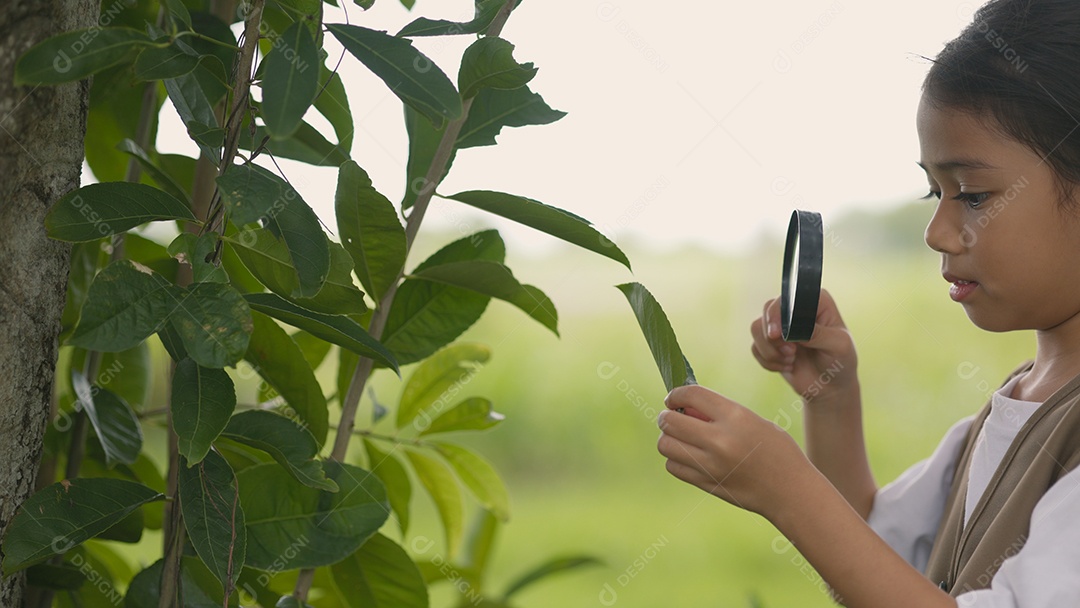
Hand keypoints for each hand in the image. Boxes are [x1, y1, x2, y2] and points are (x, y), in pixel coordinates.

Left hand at [657, 384, 811, 516]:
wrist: (791, 491)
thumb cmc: (776, 450)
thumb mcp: (753, 420)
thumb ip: (719, 412)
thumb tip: (682, 406)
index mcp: (736, 416)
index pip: (691, 394)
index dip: (676, 393)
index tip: (673, 398)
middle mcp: (720, 440)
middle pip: (669, 421)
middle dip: (666, 416)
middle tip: (672, 417)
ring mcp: (712, 465)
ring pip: (666, 445)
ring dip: (668, 438)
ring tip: (681, 438)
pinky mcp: (707, 483)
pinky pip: (673, 466)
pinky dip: (675, 459)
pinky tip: (689, 456)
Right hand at [749, 289, 857, 402]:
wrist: (830, 388)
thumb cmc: (841, 362)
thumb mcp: (839, 346)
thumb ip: (818, 334)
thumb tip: (794, 331)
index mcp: (816, 302)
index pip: (790, 297)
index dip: (779, 313)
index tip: (777, 334)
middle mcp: (796, 309)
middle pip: (768, 309)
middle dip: (773, 335)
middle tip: (791, 352)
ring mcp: (781, 326)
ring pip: (757, 328)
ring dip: (771, 350)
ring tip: (791, 360)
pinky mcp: (770, 343)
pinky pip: (755, 347)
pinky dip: (768, 361)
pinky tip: (787, 366)